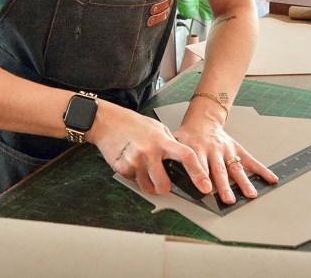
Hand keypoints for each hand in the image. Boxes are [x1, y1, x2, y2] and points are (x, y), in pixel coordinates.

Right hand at [88, 101, 210, 195]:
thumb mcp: (157, 128)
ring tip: (144, 167)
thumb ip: (170, 143)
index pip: (186, 157)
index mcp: (161, 140)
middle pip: (165, 186)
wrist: (105, 121)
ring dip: (149, 183)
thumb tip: (183, 160)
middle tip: (163, 178)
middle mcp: (149, 152)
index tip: (205, 186)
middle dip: (166, 187)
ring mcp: (134, 162)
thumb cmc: (131, 123)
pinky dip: (135, 177)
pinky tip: (132, 162)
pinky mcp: (122, 168)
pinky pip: (134, 182)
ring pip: (149, 188)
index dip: (198, 173)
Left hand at [175, 115, 277, 204]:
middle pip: (218, 170)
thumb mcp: (176, 144)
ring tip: (250, 194)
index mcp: (196, 149)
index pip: (198, 165)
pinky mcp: (237, 149)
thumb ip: (174, 159)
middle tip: (228, 198)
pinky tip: (270, 178)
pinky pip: (250, 160)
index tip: (205, 189)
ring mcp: (226, 150)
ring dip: (243, 182)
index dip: (201, 177)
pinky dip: (262, 170)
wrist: (202, 121)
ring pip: (235, 168)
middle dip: (223, 185)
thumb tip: (166, 175)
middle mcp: (212, 150)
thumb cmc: (188, 137)